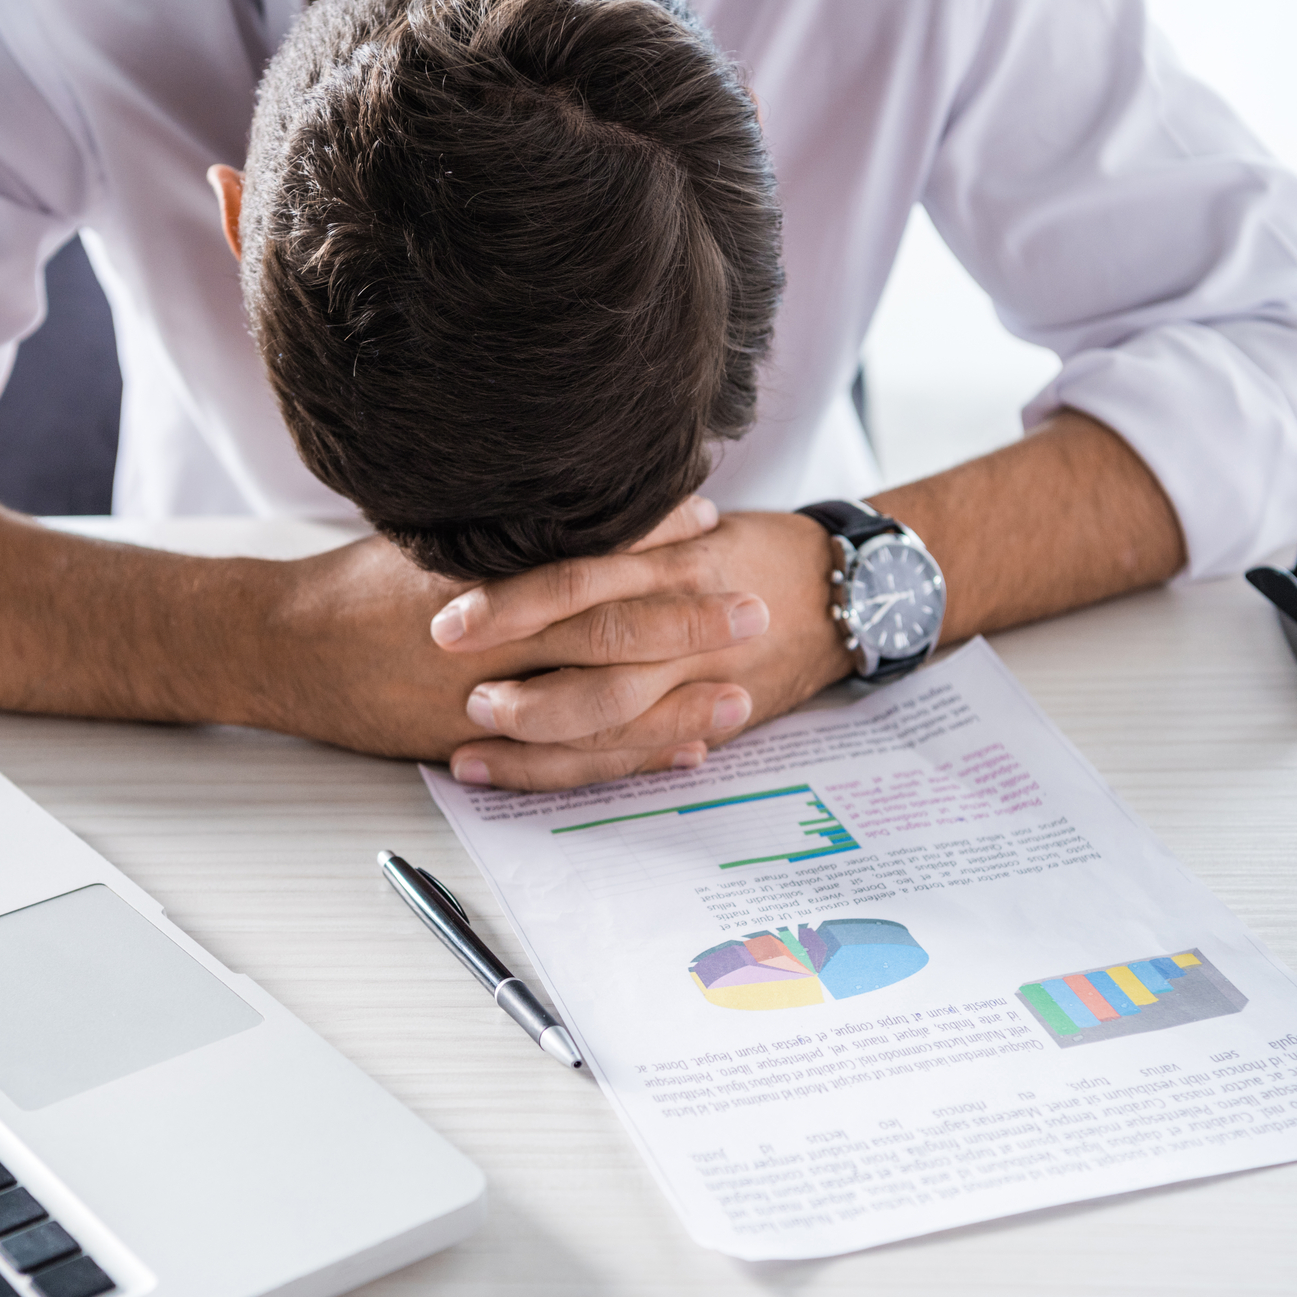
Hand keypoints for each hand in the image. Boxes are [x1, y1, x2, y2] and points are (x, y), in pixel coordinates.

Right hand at [236, 496, 777, 762]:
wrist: (280, 649)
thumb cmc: (355, 586)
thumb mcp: (424, 535)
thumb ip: (498, 526)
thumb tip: (572, 491)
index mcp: (478, 575)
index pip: (578, 552)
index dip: (648, 538)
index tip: (706, 519)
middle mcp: (485, 640)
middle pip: (601, 631)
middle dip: (685, 622)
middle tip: (755, 609)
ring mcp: (480, 701)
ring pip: (593, 708)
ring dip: (673, 704)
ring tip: (739, 695)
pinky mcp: (473, 747)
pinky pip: (564, 762)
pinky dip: (628, 757)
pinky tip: (680, 750)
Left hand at [433, 511, 853, 789]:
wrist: (851, 590)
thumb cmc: (752, 548)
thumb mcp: (686, 523)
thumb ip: (619, 531)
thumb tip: (513, 520)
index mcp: (669, 557)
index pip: (578, 580)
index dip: (509, 605)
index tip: (446, 626)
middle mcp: (684, 616)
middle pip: (593, 659)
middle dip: (522, 690)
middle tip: (462, 702)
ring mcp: (701, 674)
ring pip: (613, 721)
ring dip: (539, 747)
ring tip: (474, 756)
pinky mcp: (715, 712)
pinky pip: (646, 751)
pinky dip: (597, 768)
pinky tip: (538, 776)